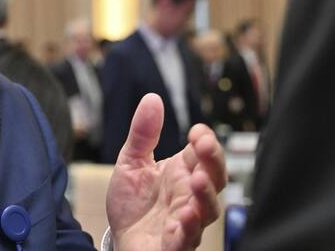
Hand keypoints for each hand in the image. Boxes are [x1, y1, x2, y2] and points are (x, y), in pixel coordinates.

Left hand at [106, 94, 226, 250]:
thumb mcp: (131, 162)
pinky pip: (188, 238)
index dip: (205, 141)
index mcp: (182, 173)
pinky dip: (188, 228)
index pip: (203, 154)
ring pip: (207, 210)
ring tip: (197, 180)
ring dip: (205, 195)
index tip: (196, 130)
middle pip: (214, 178)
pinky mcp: (176, 243)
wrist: (121, 239)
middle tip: (204, 145)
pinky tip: (184, 216)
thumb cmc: (132, 203)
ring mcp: (186, 221)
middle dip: (213, 161)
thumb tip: (152, 98)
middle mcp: (190, 196)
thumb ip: (143, 133)